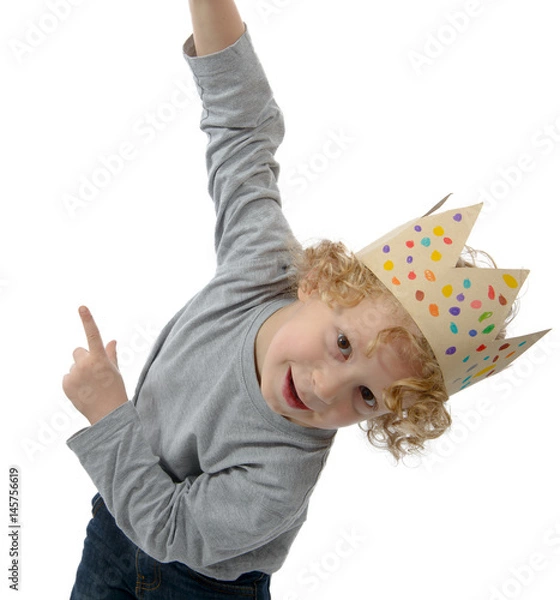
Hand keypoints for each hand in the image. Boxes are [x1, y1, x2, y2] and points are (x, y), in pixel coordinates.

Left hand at [62, 306, 127, 425]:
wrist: (107, 414)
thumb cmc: (115, 390)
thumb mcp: (115, 370)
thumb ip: (111, 353)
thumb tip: (111, 340)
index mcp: (100, 358)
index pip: (94, 335)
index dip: (87, 320)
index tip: (81, 307)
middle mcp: (85, 364)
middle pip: (78, 352)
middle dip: (84, 358)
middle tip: (94, 373)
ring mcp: (74, 374)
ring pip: (74, 365)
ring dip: (80, 372)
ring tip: (90, 386)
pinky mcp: (66, 384)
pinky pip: (68, 377)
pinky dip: (74, 382)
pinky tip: (83, 391)